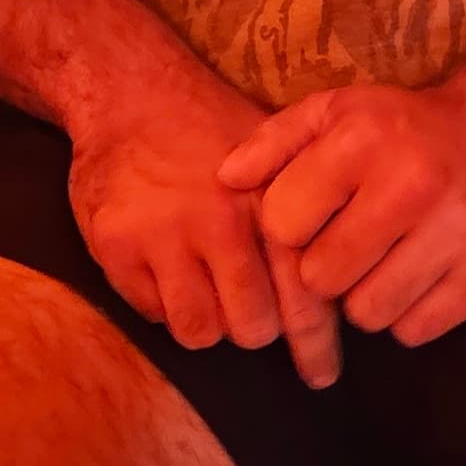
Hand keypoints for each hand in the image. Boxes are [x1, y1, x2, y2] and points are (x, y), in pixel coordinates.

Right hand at [65, 64, 344, 386]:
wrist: (130, 89)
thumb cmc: (214, 129)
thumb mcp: (276, 156)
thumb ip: (307, 217)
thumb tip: (348, 287)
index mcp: (271, 202)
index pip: (305, 296)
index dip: (316, 347)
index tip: (321, 376)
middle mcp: (220, 221)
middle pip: (253, 330)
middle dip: (255, 327)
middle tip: (249, 309)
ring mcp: (164, 235)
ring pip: (200, 332)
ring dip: (208, 320)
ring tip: (206, 288)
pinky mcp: (117, 246)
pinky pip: (153, 314)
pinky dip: (164, 303)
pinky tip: (167, 267)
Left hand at [221, 81, 465, 348]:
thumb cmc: (403, 126)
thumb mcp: (335, 111)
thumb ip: (272, 141)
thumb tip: (223, 180)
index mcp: (365, 140)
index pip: (283, 225)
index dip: (289, 227)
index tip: (312, 215)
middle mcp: (413, 185)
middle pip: (323, 279)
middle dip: (326, 268)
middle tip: (349, 243)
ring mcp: (457, 232)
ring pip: (368, 315)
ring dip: (366, 297)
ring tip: (383, 259)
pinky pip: (415, 331)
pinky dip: (409, 313)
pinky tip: (418, 274)